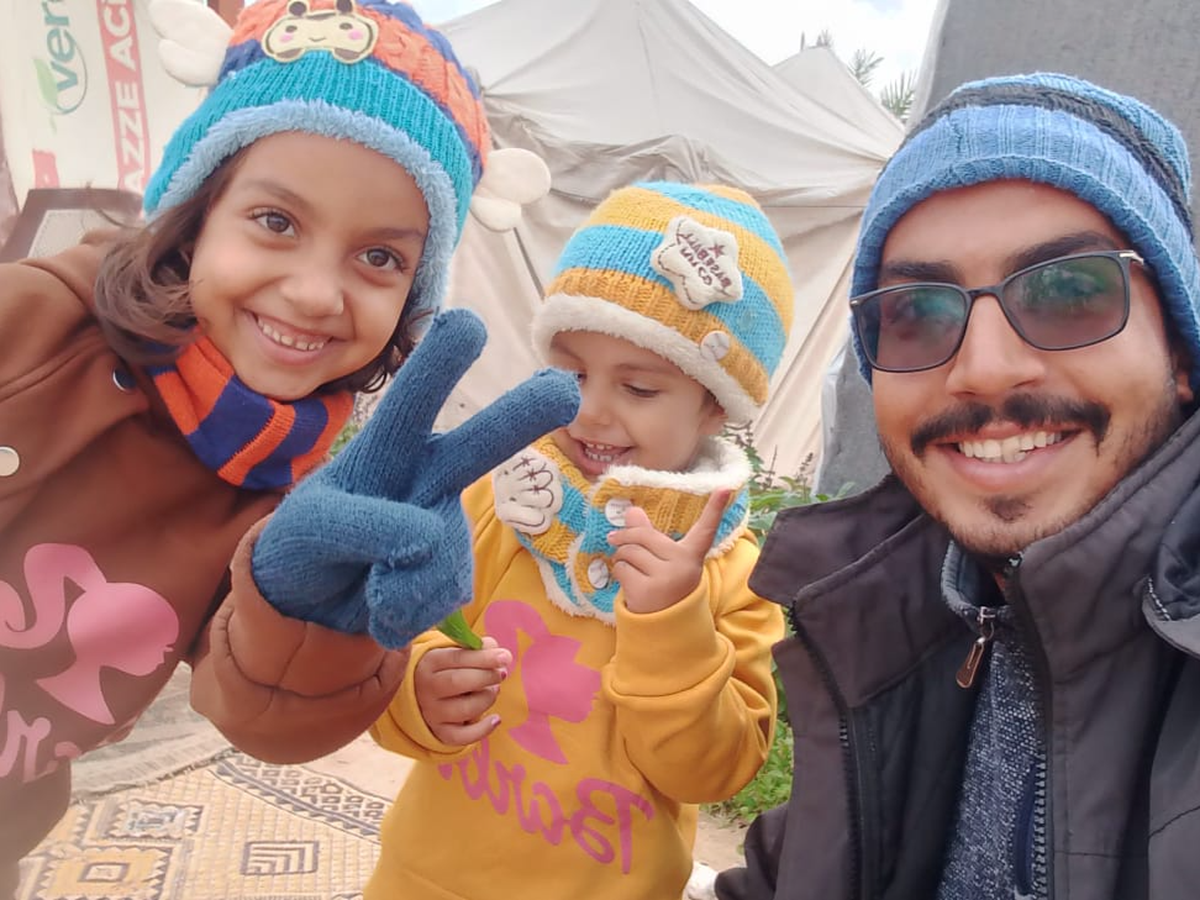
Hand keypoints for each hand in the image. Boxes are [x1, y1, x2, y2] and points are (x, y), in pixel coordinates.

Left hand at [250, 308, 579, 647]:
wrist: (309, 607)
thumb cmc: (305, 544)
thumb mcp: (309, 528)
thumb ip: (362, 524)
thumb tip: (426, 535)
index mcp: (385, 450)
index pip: (410, 402)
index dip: (437, 362)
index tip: (467, 322)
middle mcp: (427, 477)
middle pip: (477, 445)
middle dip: (520, 415)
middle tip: (564, 389)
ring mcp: (446, 524)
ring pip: (444, 553)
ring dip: (401, 584)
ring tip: (365, 587)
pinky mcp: (452, 572)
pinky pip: (443, 595)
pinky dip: (404, 612)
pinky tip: (383, 604)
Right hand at [415, 638, 510, 745]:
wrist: (423, 694)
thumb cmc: (449, 668)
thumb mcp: (458, 652)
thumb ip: (479, 649)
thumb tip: (500, 654)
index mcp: (430, 662)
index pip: (458, 658)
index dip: (484, 657)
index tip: (505, 656)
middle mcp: (427, 688)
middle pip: (458, 682)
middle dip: (487, 677)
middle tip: (501, 674)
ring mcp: (432, 713)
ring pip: (464, 709)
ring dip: (487, 698)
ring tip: (494, 690)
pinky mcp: (440, 733)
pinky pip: (462, 737)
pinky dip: (483, 729)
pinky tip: (496, 719)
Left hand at [608, 490, 728, 613]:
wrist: (664, 627)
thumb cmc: (663, 585)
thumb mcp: (663, 560)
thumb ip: (648, 534)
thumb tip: (632, 512)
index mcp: (691, 555)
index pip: (706, 529)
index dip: (715, 508)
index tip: (725, 488)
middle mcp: (683, 564)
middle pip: (644, 536)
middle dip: (625, 537)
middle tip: (614, 538)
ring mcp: (666, 578)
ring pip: (629, 552)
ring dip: (620, 557)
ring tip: (631, 569)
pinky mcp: (648, 590)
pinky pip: (622, 568)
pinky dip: (619, 572)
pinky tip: (630, 584)